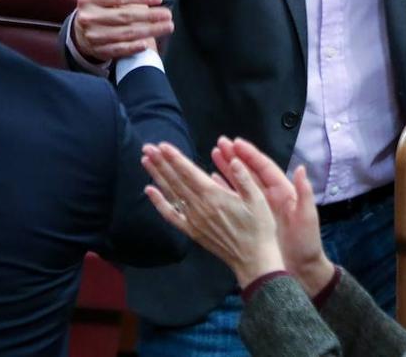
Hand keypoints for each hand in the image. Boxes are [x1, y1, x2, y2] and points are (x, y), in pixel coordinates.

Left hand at [142, 142, 284, 286]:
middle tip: (147, 147)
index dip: (175, 158)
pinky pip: (171, 215)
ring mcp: (193, 219)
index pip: (189, 172)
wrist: (253, 259)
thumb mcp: (259, 200)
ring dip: (158, 176)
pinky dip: (159, 202)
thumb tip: (234, 160)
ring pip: (171, 194)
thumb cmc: (259, 228)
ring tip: (146, 160)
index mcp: (214, 196)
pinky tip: (149, 191)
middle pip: (176, 180)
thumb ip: (244, 178)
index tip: (162, 146)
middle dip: (161, 162)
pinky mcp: (192, 231)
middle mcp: (200, 206)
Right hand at [212, 137, 333, 295]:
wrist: (301, 270)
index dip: (250, 155)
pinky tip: (212, 181)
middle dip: (234, 156)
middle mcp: (269, 196)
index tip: (236, 143)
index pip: (264, 168)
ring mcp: (259, 208)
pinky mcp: (251, 219)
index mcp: (283, 192)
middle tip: (219, 143)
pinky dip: (224, 189)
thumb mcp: (307, 218)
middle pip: (249, 172)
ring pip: (240, 183)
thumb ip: (304, 193)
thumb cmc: (306, 244)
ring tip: (214, 155)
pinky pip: (235, 200)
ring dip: (227, 169)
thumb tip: (300, 169)